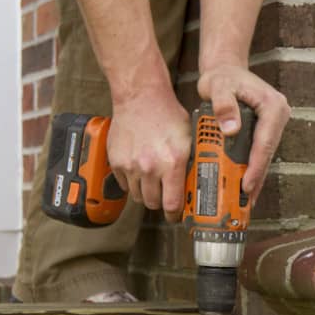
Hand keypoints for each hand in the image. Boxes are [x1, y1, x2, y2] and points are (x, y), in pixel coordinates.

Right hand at [108, 86, 191, 222]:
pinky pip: (124, 183)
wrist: (141, 97)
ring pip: (137, 195)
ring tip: (152, 180)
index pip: (172, 204)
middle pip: (152, 203)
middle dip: (160, 203)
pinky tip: (139, 169)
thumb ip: (190, 164)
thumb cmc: (167, 114)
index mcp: (172, 163)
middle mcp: (150, 167)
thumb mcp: (189, 139)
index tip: (176, 217)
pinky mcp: (117, 162)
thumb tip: (197, 185)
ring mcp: (131, 166)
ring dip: (145, 192)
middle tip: (164, 197)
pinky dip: (131, 181)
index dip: (175, 215)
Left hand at [197, 64, 289, 204]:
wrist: (225, 70)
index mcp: (272, 106)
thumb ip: (223, 104)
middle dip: (256, 177)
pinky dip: (250, 168)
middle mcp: (277, 116)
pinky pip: (258, 152)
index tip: (246, 183)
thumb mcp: (218, 86)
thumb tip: (230, 129)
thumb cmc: (221, 77)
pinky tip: (243, 185)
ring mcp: (272, 124)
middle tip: (244, 201)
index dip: (256, 165)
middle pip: (267, 153)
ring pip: (264, 156)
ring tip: (244, 201)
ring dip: (254, 176)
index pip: (265, 142)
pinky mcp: (264, 130)